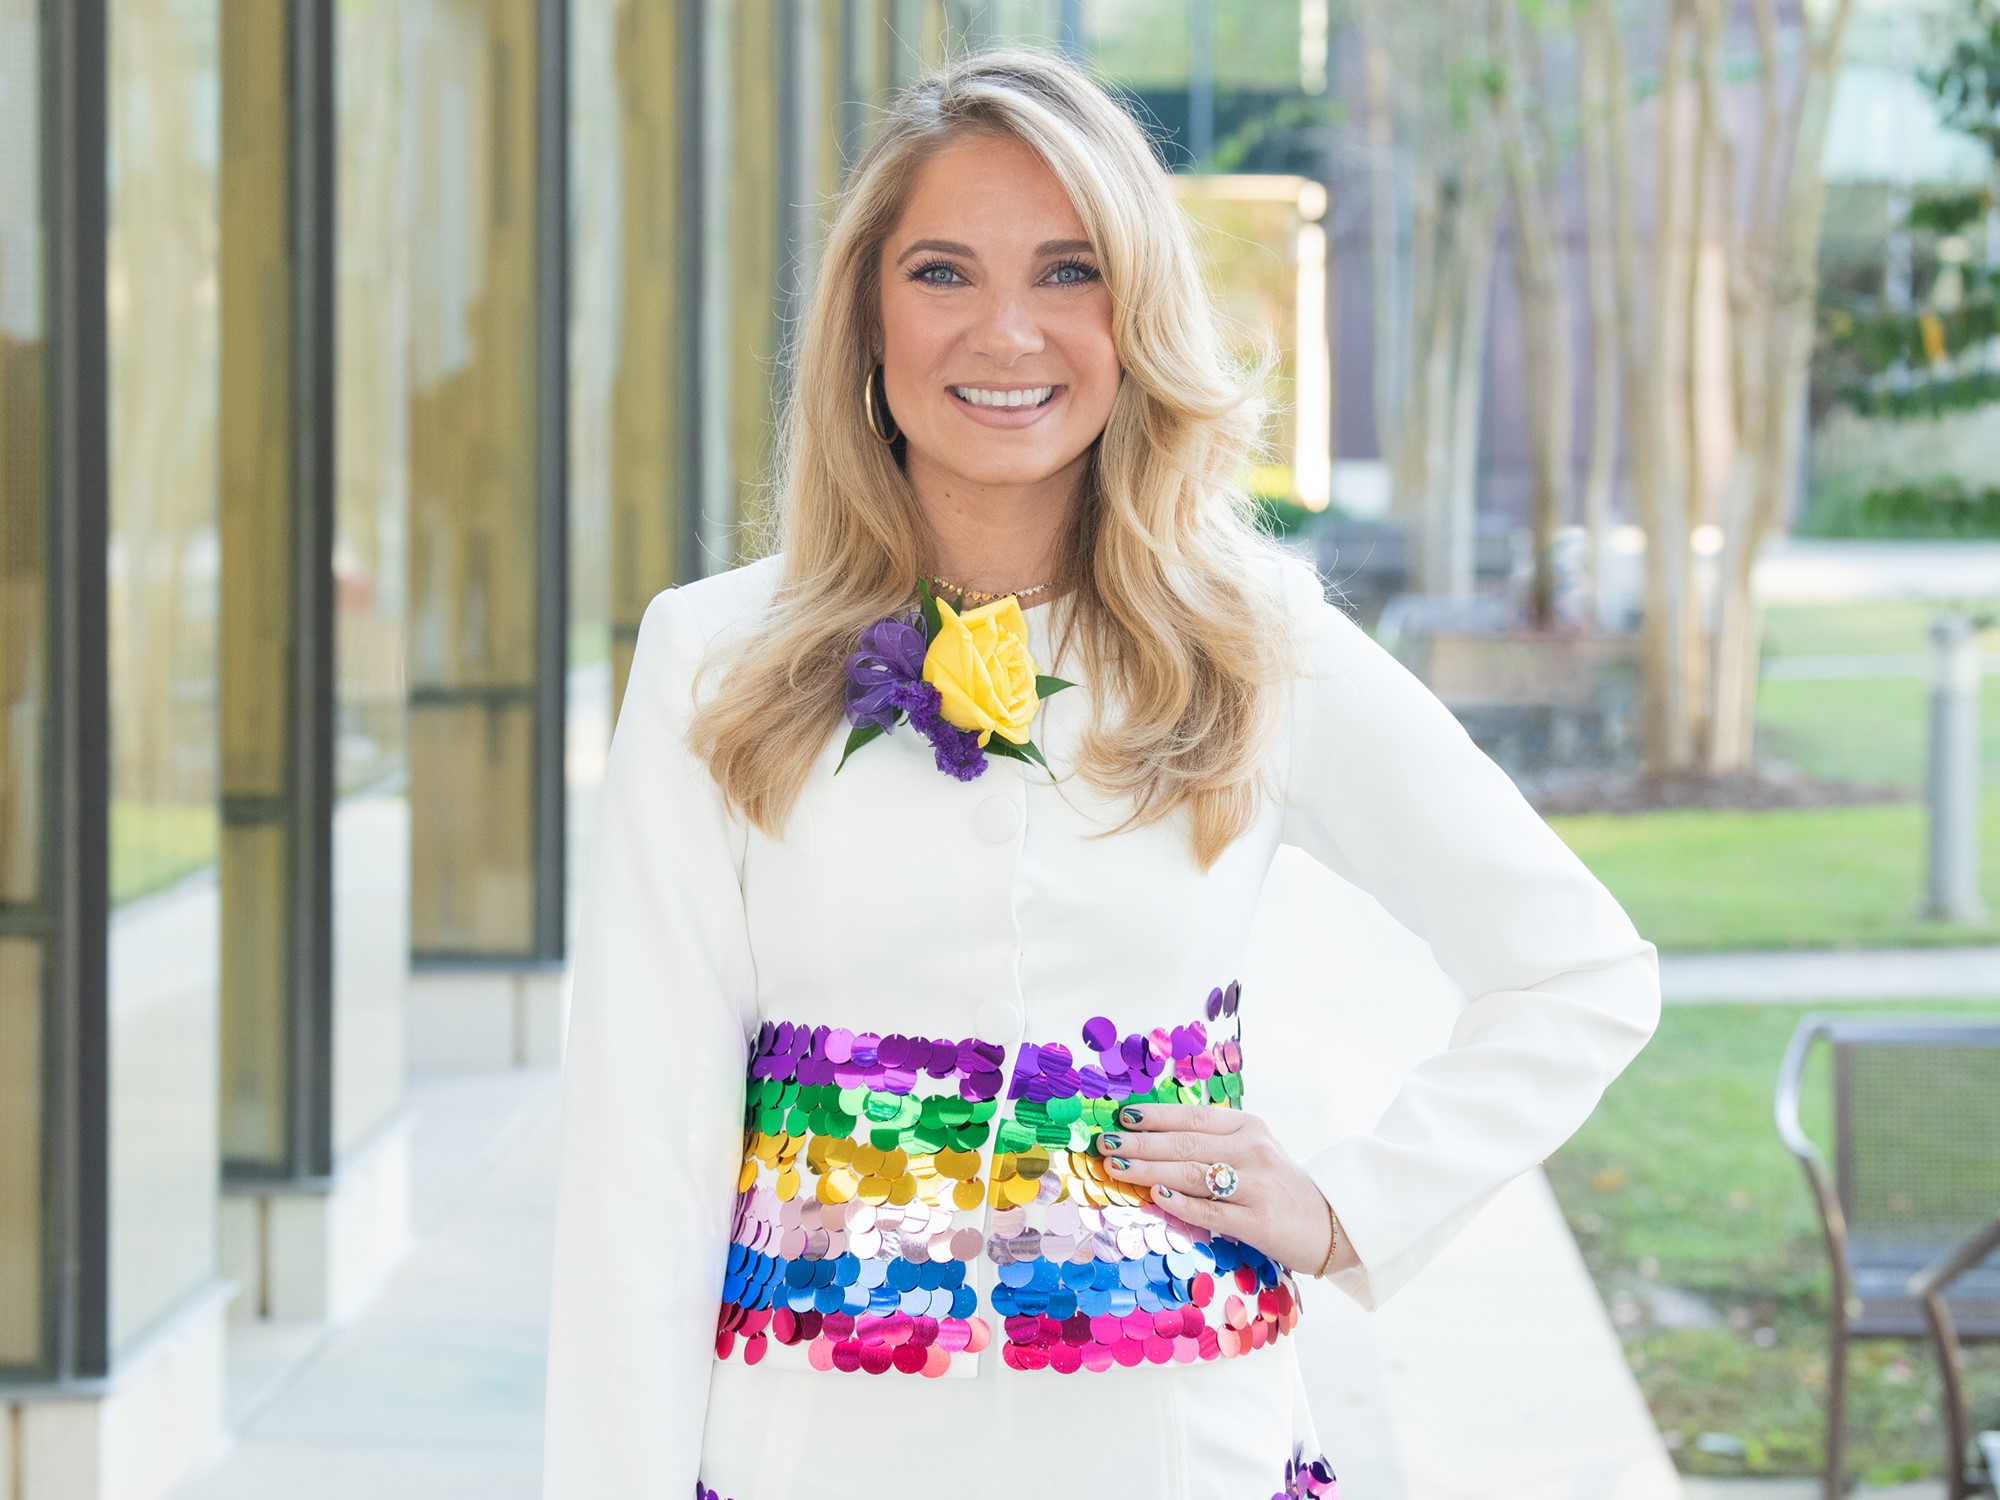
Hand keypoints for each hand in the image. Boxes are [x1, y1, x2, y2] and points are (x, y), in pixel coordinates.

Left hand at [1097, 1102, 1359, 1277]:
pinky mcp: (1257, 1220)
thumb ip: (1212, 1142)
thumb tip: (1152, 1138)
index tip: (1122, 1116)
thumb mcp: (1252, 1150)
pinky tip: (1157, 1197)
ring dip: (1149, 1170)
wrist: (1330, 1223)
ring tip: (1118, 1167)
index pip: (1193, 1116)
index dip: (1155, 1115)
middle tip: (1106, 1143)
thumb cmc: (1278, 1186)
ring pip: (1192, 1173)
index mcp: (1248, 1127)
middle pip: (1186, 1143)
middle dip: (1140, 1143)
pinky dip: (1181, 1203)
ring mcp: (1256, 1184)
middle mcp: (1253, 1149)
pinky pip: (1210, 1210)